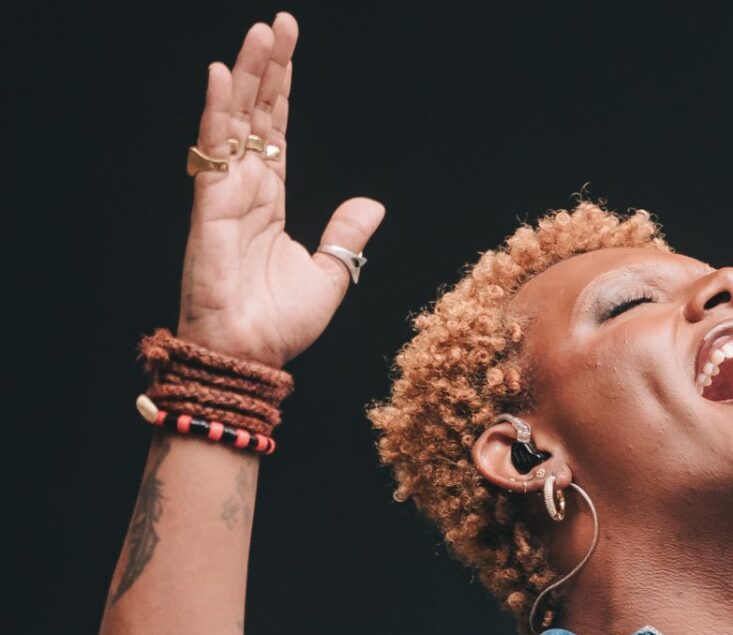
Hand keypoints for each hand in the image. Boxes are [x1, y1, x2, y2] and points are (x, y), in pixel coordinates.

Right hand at [177, 12, 384, 368]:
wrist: (253, 356)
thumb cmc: (281, 324)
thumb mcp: (331, 273)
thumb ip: (346, 234)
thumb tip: (373, 204)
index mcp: (269, 200)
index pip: (275, 131)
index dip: (281, 89)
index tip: (287, 48)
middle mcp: (245, 189)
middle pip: (254, 115)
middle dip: (265, 68)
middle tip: (277, 23)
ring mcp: (225, 195)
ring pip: (234, 122)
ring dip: (245, 76)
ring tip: (258, 33)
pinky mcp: (210, 208)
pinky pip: (213, 152)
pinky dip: (216, 113)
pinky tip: (221, 75)